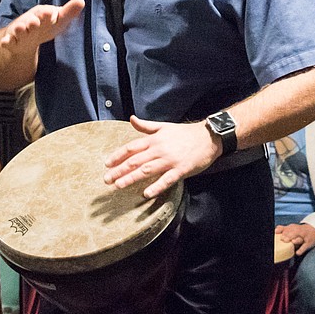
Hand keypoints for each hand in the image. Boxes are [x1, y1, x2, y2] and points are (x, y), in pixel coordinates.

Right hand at [0, 0, 84, 51]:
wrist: (25, 38)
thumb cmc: (45, 26)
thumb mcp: (58, 20)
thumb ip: (68, 12)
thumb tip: (81, 0)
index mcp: (41, 14)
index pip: (44, 12)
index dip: (47, 13)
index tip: (51, 13)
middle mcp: (29, 21)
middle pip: (30, 20)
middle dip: (32, 21)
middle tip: (35, 23)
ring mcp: (19, 30)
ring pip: (18, 29)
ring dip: (19, 29)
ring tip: (21, 29)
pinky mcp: (11, 41)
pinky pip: (7, 41)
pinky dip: (6, 42)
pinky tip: (5, 43)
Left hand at [103, 115, 220, 198]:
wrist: (208, 137)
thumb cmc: (184, 133)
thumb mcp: (163, 126)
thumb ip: (146, 126)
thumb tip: (132, 119)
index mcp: (154, 139)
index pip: (131, 148)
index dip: (117, 156)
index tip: (107, 164)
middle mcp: (159, 149)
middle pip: (135, 160)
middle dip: (119, 170)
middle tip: (106, 179)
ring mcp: (170, 160)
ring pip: (147, 170)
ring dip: (131, 178)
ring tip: (118, 186)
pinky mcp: (181, 170)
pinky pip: (166, 180)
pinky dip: (156, 187)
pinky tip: (146, 194)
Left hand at [275, 222, 314, 255]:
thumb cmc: (300, 230)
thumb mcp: (292, 227)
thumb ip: (283, 228)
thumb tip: (275, 230)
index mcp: (293, 228)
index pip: (288, 229)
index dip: (283, 232)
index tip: (278, 234)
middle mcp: (299, 231)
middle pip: (293, 233)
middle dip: (288, 236)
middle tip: (283, 239)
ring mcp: (304, 237)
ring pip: (300, 239)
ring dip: (296, 240)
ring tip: (292, 242)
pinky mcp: (308, 243)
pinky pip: (305, 247)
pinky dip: (301, 250)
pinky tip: (297, 253)